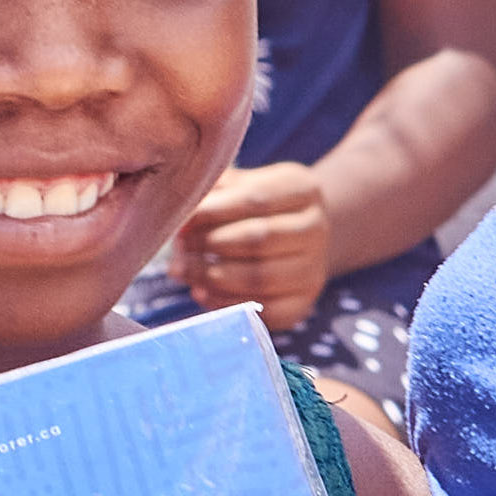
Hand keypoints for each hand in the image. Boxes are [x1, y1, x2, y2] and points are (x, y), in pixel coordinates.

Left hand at [175, 162, 334, 331]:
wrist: (294, 238)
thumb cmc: (256, 207)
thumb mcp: (241, 185)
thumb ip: (214, 194)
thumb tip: (182, 216)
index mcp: (304, 190)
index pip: (257, 200)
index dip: (214, 211)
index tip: (182, 220)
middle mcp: (318, 229)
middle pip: (259, 239)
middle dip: (209, 243)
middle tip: (178, 247)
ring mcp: (313, 269)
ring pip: (259, 277)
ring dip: (211, 276)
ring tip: (182, 269)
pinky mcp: (302, 303)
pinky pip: (262, 310)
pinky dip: (225, 303)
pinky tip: (201, 292)